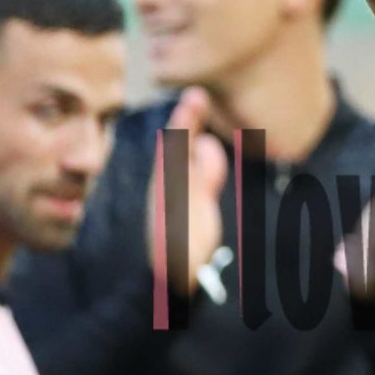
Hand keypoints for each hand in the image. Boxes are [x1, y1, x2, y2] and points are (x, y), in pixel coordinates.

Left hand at [147, 89, 226, 297]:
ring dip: (194, 140)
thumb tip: (206, 142)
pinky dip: (199, 163)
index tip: (196, 94)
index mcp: (168, 180)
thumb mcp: (193, 206)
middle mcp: (168, 185)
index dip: (187, 117)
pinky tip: (204, 163)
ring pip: (184, 162)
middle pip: (179, 147)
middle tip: (198, 98)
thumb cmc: (182, 244)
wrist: (170, 280)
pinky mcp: (183, 214)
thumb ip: (201, 173)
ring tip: (201, 122)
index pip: (177, 140)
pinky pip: (191, 178)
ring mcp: (175, 200)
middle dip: (189, 123)